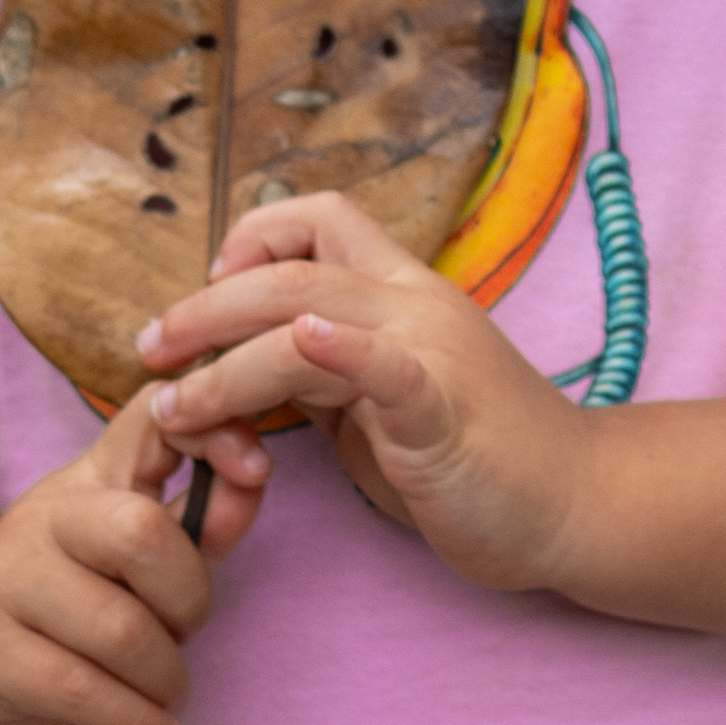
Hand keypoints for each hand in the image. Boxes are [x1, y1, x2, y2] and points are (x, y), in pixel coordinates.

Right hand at [0, 387, 268, 724]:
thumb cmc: (69, 602)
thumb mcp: (138, 553)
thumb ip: (204, 518)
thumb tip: (255, 475)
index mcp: (84, 482)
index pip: (150, 421)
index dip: (212, 433)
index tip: (255, 469)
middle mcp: (38, 519)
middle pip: (141, 534)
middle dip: (189, 601)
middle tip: (184, 635)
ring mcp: (2, 583)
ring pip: (120, 630)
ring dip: (166, 678)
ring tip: (166, 696)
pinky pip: (83, 693)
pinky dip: (140, 724)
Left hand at [137, 191, 594, 598]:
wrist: (575, 504)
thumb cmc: (480, 462)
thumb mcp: (382, 407)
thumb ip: (325, 377)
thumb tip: (253, 364)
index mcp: (401, 295)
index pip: (317, 220)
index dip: (249, 242)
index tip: (208, 300)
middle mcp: (413, 305)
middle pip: (289, 270)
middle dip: (203, 308)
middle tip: (151, 350)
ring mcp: (430, 352)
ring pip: (307, 319)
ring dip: (225, 361)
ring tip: (175, 404)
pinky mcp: (441, 411)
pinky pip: (386, 366)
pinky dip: (341, 350)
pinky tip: (301, 347)